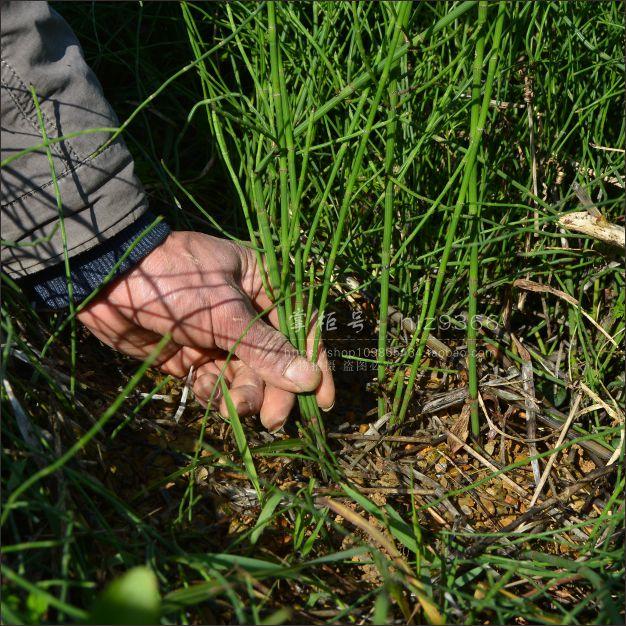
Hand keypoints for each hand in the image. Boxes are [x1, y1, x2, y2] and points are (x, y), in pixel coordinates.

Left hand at [76, 231, 334, 430]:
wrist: (106, 280)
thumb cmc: (175, 281)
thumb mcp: (226, 313)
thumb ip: (266, 349)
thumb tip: (309, 378)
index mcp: (263, 285)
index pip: (300, 327)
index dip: (314, 365)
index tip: (321, 402)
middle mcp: (246, 312)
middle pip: (274, 359)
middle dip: (275, 389)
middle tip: (273, 418)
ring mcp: (219, 336)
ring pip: (246, 375)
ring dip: (247, 396)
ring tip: (239, 411)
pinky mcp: (193, 356)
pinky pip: (217, 383)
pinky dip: (218, 395)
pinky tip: (212, 398)